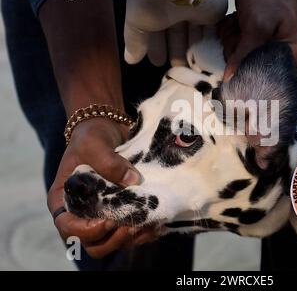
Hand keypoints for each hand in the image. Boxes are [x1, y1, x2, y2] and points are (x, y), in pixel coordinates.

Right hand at [47, 118, 156, 258]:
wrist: (107, 130)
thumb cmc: (92, 137)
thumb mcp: (94, 143)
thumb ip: (108, 161)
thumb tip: (132, 181)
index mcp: (64, 200)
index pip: (68, 228)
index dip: (86, 231)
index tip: (106, 220)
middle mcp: (81, 213)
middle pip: (92, 244)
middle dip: (112, 239)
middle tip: (131, 224)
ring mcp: (101, 215)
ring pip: (112, 243)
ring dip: (130, 238)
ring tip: (147, 223)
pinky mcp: (120, 213)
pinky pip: (130, 234)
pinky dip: (142, 233)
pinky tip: (155, 223)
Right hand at [124, 0, 227, 66]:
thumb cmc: (151, 2)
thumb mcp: (137, 22)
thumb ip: (134, 41)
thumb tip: (130, 60)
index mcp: (157, 8)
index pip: (157, 31)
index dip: (157, 47)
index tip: (158, 62)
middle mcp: (176, 8)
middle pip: (178, 35)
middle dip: (176, 53)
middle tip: (177, 70)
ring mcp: (196, 10)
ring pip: (194, 35)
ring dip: (193, 52)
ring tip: (191, 70)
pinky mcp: (213, 12)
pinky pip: (211, 32)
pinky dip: (208, 46)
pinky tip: (206, 60)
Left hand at [219, 0, 296, 79]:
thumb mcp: (258, 27)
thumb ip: (244, 55)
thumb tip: (229, 81)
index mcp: (289, 57)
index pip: (266, 78)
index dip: (249, 71)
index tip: (242, 54)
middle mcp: (275, 55)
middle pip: (246, 68)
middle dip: (237, 48)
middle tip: (242, 31)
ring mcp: (259, 45)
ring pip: (235, 56)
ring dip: (231, 37)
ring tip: (240, 21)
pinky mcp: (247, 36)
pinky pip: (231, 44)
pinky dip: (229, 31)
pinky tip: (235, 19)